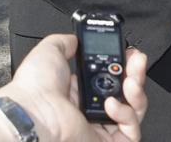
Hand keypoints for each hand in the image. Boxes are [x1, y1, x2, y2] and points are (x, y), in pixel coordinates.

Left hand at [0, 33, 147, 141]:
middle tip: (137, 59)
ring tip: (130, 80)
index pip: (111, 77)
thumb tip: (76, 39)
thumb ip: (66, 42)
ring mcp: (100, 127)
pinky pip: (130, 131)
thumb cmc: (36, 87)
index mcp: (79, 91)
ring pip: (134, 110)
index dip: (124, 64)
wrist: (32, 113)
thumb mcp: (50, 51)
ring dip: (137, 91)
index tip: (129, 53)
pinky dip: (126, 114)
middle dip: (136, 73)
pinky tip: (111, 104)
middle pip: (127, 91)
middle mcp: (91, 109)